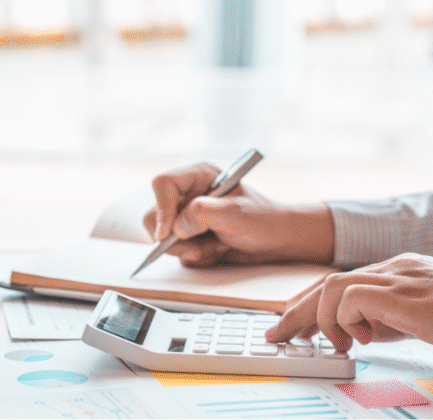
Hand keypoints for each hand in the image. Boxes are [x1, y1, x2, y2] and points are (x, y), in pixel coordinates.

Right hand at [142, 162, 334, 266]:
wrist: (277, 241)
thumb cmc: (263, 220)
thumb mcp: (236, 215)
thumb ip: (204, 214)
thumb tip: (176, 226)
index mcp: (198, 175)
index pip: (163, 184)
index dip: (161, 208)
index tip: (167, 233)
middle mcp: (188, 194)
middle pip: (155, 214)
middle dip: (174, 238)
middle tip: (196, 250)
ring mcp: (187, 216)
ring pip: (163, 237)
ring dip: (188, 249)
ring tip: (217, 247)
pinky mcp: (190, 235)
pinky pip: (176, 251)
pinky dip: (195, 256)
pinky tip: (217, 250)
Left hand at [264, 253, 432, 383]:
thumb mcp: (430, 318)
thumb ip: (396, 319)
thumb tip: (367, 331)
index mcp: (401, 269)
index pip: (342, 281)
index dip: (311, 304)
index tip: (294, 326)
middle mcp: (395, 266)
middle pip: (325, 281)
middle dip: (295, 311)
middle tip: (277, 335)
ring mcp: (398, 276)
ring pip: (330, 287)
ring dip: (320, 320)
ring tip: (333, 346)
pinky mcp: (402, 293)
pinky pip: (348, 299)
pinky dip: (343, 321)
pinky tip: (360, 341)